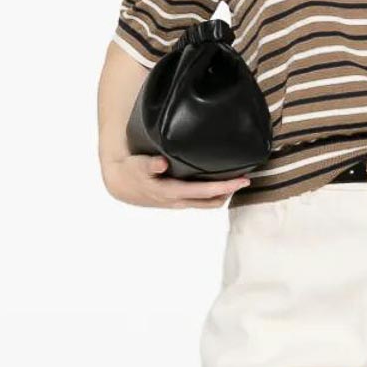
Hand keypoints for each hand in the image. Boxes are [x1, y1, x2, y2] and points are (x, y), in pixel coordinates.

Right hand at [101, 152, 251, 208]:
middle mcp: (179, 201)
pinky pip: (201, 201)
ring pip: (207, 203)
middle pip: (212, 201)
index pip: (206, 192)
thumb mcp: (137, 166)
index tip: (242, 179)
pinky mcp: (178, 201)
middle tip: (245, 179)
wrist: (120, 184)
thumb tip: (162, 163)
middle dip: (230, 192)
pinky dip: (213, 194)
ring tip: (236, 181)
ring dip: (223, 195)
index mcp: (172, 192)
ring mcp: (179, 203)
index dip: (226, 187)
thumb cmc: (131, 171)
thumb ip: (150, 164)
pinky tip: (219, 183)